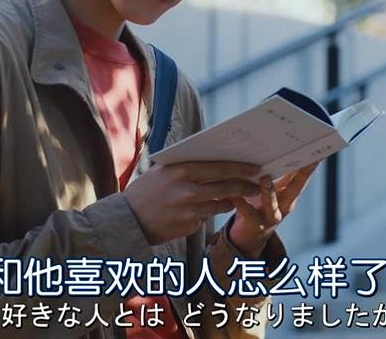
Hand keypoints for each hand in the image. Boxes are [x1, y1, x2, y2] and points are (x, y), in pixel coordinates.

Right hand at [123, 161, 260, 244]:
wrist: (128, 220)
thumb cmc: (146, 191)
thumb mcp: (163, 171)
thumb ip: (188, 165)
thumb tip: (216, 158)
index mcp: (182, 171)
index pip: (220, 167)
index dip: (241, 168)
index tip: (255, 167)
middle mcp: (188, 190)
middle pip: (227, 186)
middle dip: (245, 186)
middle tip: (257, 185)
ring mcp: (190, 211)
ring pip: (222, 204)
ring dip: (232, 200)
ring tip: (237, 196)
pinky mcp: (190, 227)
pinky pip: (208, 217)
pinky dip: (210, 212)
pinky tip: (209, 208)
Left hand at [227, 161, 320, 256]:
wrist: (248, 238)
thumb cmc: (257, 206)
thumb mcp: (268, 190)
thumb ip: (273, 175)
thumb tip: (272, 149)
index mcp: (288, 194)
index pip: (301, 177)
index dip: (309, 166)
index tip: (317, 153)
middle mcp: (284, 205)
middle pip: (296, 189)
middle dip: (302, 175)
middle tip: (306, 160)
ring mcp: (272, 217)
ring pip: (272, 205)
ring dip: (269, 192)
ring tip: (265, 179)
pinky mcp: (256, 226)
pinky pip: (248, 214)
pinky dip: (241, 203)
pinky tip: (233, 196)